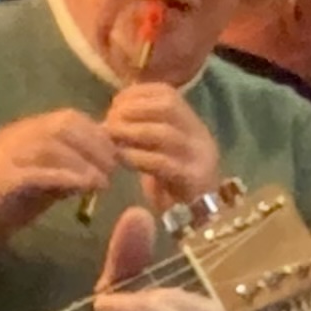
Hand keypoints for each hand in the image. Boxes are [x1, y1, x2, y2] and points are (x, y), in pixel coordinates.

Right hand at [0, 110, 121, 247]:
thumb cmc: (5, 201)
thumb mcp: (44, 183)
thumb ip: (68, 172)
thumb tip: (101, 169)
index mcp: (27, 131)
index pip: (69, 118)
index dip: (98, 134)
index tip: (116, 156)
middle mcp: (17, 135)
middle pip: (64, 125)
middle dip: (96, 145)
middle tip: (113, 169)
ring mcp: (7, 154)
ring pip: (52, 144)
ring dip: (84, 162)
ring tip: (103, 182)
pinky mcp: (2, 179)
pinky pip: (37, 171)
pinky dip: (66, 177)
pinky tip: (84, 187)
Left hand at [101, 83, 219, 207]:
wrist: (199, 218)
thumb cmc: (172, 180)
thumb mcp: (161, 147)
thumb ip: (143, 128)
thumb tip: (111, 116)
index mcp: (192, 121)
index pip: (166, 92)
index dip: (136, 94)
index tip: (114, 106)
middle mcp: (200, 134)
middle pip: (168, 105)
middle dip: (132, 110)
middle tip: (109, 123)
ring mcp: (200, 157)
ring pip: (165, 133)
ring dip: (131, 132)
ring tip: (111, 140)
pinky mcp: (193, 180)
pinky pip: (162, 163)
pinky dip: (137, 157)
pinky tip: (121, 160)